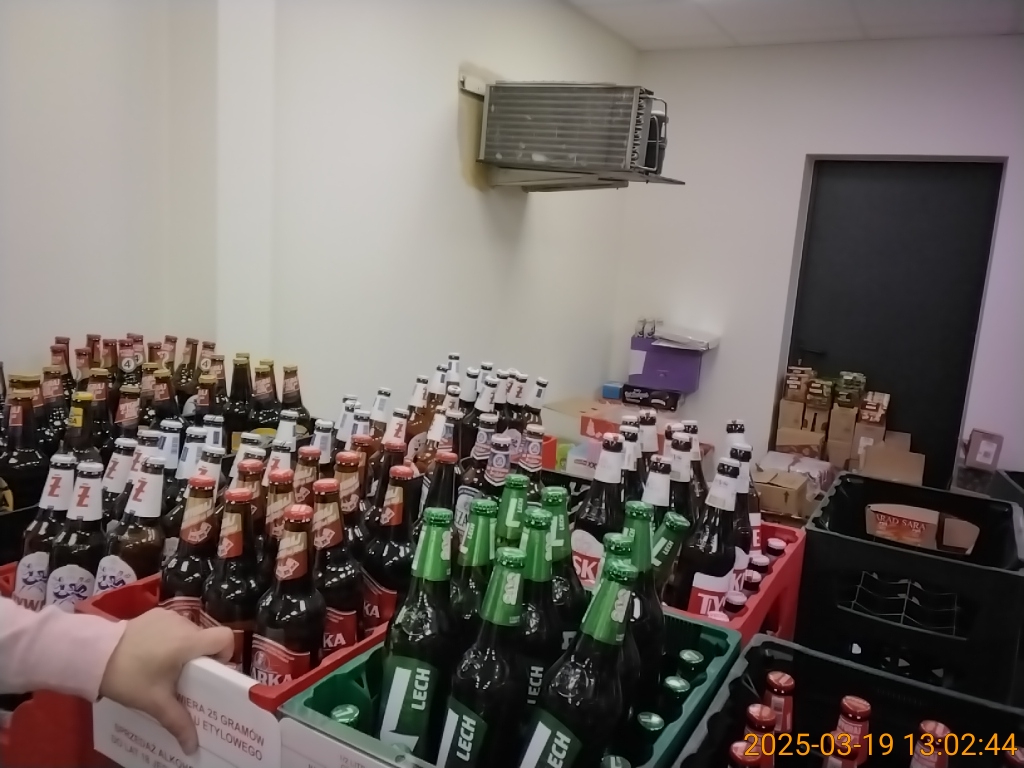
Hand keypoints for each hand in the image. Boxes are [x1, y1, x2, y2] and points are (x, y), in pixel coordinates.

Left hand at [99, 608, 232, 753]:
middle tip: (184, 677)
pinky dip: (170, 637)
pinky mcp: (154, 613)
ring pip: (189, 631)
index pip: (225, 637)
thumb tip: (193, 748)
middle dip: (200, 656)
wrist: (94, 656)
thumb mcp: (155, 702)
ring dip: (184, 647)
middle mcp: (183, 623)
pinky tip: (152, 651)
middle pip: (206, 638)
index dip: (225, 653)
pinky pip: (173, 625)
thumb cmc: (130, 678)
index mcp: (189, 642)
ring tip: (165, 665)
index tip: (210, 669)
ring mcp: (168, 615)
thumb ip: (179, 722)